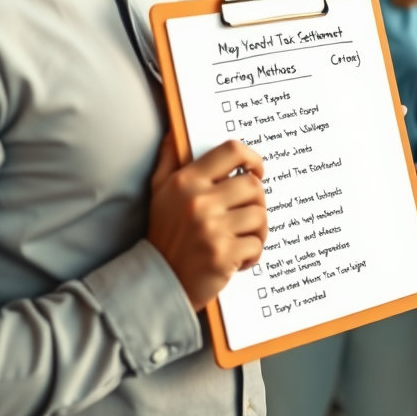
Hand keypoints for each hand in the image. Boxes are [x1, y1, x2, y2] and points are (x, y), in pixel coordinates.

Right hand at [148, 132, 267, 310]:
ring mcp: (211, 228)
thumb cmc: (164, 234)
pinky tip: (236, 259)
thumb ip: (169, 160)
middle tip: (247, 215)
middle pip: (253, 185)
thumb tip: (174, 132)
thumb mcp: (159, 192)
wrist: (156, 283)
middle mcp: (199, 201)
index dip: (252, 157)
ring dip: (257, 230)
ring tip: (242, 239)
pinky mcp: (222, 255)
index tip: (257, 170)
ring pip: (260, 215)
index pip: (231, 151)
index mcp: (187, 181)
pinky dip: (252, 254)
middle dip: (256, 201)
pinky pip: (256, 244)